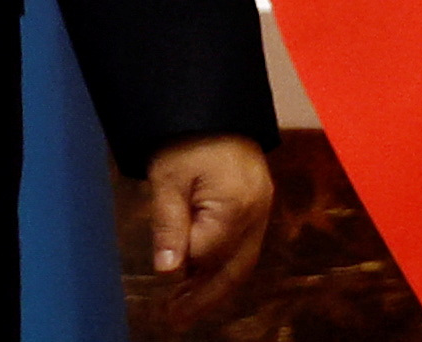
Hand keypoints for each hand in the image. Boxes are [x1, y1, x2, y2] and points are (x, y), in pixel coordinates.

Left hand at [143, 134, 271, 324]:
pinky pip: (242, 245)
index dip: (182, 263)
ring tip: (182, 308)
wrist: (211, 102)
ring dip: (212, 285)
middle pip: (233, 268)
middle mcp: (257, 214)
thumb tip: (167, 271)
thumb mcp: (168, 176)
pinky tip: (199, 277)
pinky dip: (221, 264)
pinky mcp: (257, 205)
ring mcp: (261, 210)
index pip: (207, 252)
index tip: (160, 283)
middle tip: (175, 320)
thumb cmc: (186, 136)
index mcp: (238, 206)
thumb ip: (169, 224)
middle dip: (205, 297)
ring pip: (240, 261)